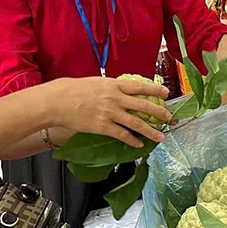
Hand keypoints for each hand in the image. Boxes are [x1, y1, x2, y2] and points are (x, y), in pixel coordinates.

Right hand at [50, 77, 169, 147]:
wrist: (57, 101)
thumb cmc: (73, 90)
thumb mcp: (96, 82)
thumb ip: (111, 87)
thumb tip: (122, 90)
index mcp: (114, 85)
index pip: (140, 86)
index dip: (155, 89)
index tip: (166, 92)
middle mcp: (115, 98)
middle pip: (143, 105)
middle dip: (159, 112)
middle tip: (168, 117)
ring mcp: (110, 113)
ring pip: (137, 123)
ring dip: (150, 131)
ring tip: (160, 136)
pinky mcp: (103, 126)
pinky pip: (122, 135)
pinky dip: (133, 140)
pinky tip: (139, 145)